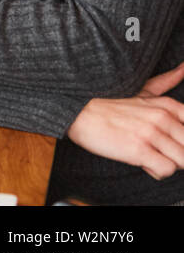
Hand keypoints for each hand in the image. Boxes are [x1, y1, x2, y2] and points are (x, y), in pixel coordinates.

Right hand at [67, 61, 183, 179]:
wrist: (78, 112)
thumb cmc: (109, 104)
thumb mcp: (142, 90)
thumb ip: (167, 81)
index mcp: (167, 106)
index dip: (183, 139)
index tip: (172, 139)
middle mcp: (162, 118)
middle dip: (177, 154)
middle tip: (158, 150)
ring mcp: (151, 133)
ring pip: (182, 161)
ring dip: (168, 163)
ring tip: (150, 155)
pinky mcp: (138, 149)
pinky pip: (166, 170)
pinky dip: (157, 171)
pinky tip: (143, 162)